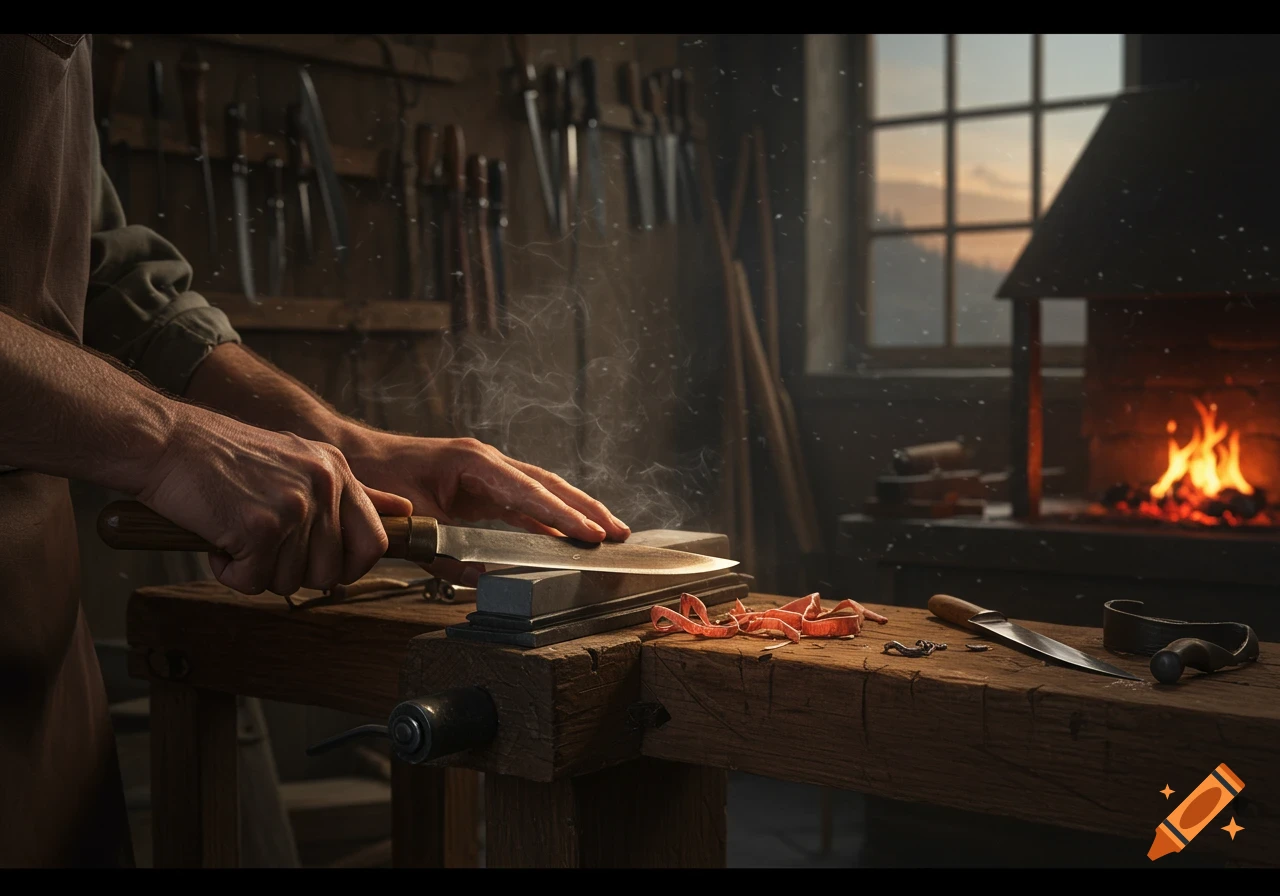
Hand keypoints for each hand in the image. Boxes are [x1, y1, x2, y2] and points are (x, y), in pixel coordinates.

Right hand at [139, 407, 412, 595]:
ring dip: (256, 570)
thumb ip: (354, 491)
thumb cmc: (224, 456)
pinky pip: (253, 582)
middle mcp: (324, 486)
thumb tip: (401, 510)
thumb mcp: (302, 460)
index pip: (375, 541)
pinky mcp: (260, 527)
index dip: (351, 568)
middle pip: (329, 572)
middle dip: (292, 572)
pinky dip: (229, 572)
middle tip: (263, 547)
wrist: (167, 442)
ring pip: (289, 581)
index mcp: (337, 471)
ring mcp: (294, 506)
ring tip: (237, 534)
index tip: (327, 570)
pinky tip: (219, 540)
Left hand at [341, 431, 630, 584]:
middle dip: (586, 509)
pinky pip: (523, 497)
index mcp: (474, 464)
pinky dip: (547, 513)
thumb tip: (484, 579)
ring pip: (541, 488)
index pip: (530, 493)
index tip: (591, 534)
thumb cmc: (378, 481)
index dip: (563, 516)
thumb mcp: (411, 523)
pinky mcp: (479, 480)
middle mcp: (486, 461)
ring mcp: (485, 469)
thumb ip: (447, 555)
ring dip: (574, 509)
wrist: (353, 455)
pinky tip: (565, 531)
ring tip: (607, 530)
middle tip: (619, 532)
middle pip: (548, 485)